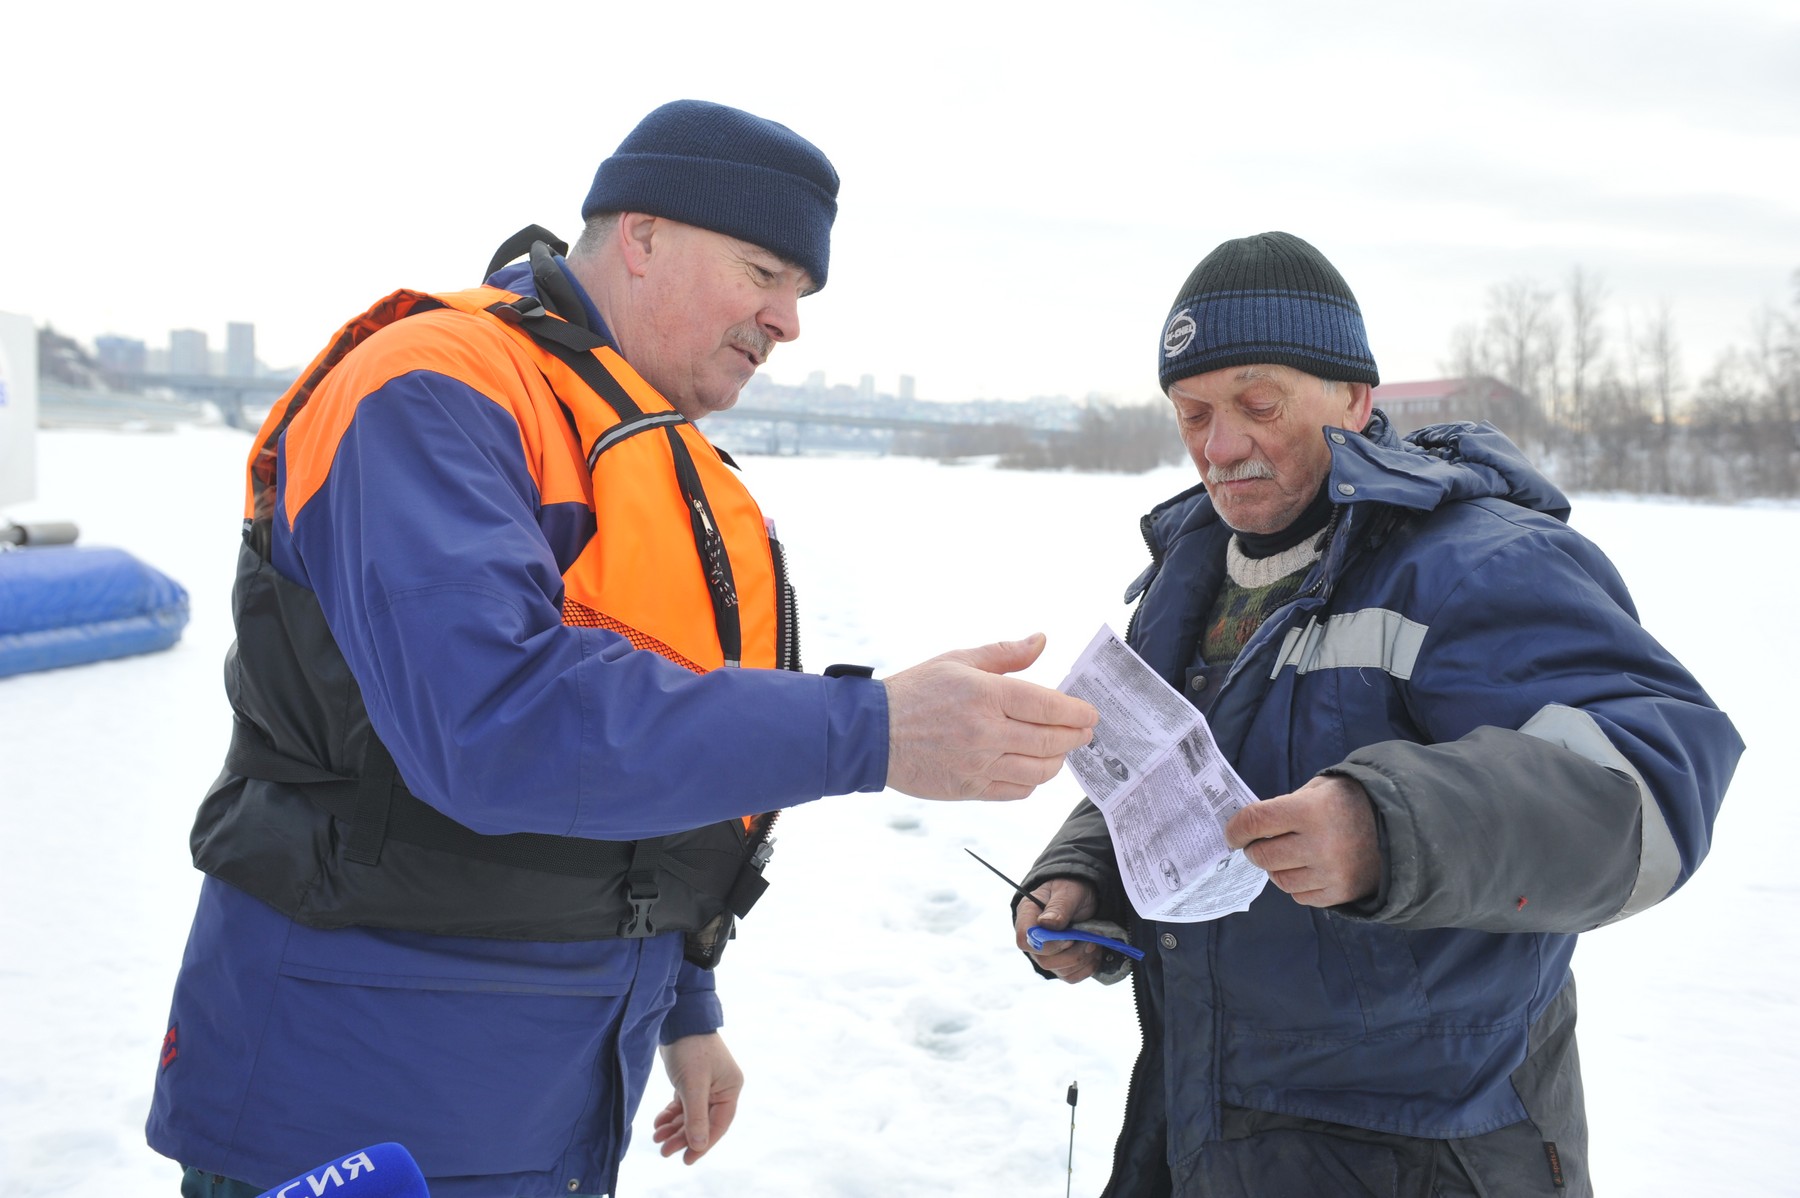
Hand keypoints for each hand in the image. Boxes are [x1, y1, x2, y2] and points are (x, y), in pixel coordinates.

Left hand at [651, 1033, 742, 1164]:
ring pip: (691, 1114)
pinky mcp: (691, 1079)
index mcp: (730, 1088)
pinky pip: (682, 1104)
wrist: (678, 1018)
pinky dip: (671, 1114)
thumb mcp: (693, 1085)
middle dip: (683, 1137)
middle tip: (664, 1151)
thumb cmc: (691, 1048)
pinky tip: (659, 1123)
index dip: (702, 1144)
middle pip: (703, 1122)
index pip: (718, 1124)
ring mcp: (706, 1084)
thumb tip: (698, 1145)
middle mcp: (721, 1088)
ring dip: (674, 1127)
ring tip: (657, 1138)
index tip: (686, 1159)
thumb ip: (697, 1116)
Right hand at [883, 634, 1097, 800]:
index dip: (1076, 712)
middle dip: (1075, 736)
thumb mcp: (957, 660)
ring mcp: (978, 764)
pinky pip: (1016, 791)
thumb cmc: (915, 691)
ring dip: (1058, 760)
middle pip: (1050, 740)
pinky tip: (1032, 768)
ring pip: (1038, 771)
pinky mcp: (969, 789)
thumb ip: (1005, 653)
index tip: (1090, 713)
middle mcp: (985, 732)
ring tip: (1061, 750)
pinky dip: (1032, 781)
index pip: (1047, 706)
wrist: (871, 734)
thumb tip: (1041, 640)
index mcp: (985, 695)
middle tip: (1084, 732)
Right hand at [1014, 877, 1099, 982]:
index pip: (1025, 940)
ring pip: (1059, 971)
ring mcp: (1046, 953)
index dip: (1047, 944)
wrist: (1083, 896)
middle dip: (1073, 954)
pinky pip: (1070, 976)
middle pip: (1044, 960)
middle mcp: (1033, 939)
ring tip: (1094, 943)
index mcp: (1028, 915)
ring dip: (1083, 959)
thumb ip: (1059, 907)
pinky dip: (1087, 968)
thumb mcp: (1068, 891)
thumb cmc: (1071, 889)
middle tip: (1090, 940)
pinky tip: (1093, 953)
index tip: (1069, 937)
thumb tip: (1047, 923)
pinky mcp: (1060, 963)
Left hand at [1225, 775, 1380, 906]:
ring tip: (1288, 854)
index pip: (1256, 822)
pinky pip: (1300, 896)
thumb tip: (1251, 826)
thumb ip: (1285, 805)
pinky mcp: (1341, 892)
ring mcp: (1330, 872)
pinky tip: (1308, 869)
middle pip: (1262, 855)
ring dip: (1276, 868)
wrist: (1401, 827)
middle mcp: (1319, 845)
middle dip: (1254, 849)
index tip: (1232, 833)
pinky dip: (1297, 884)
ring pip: (1279, 879)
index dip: (1237, 828)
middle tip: (1259, 843)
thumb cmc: (1351, 802)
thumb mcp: (1319, 789)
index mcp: (1311, 811)